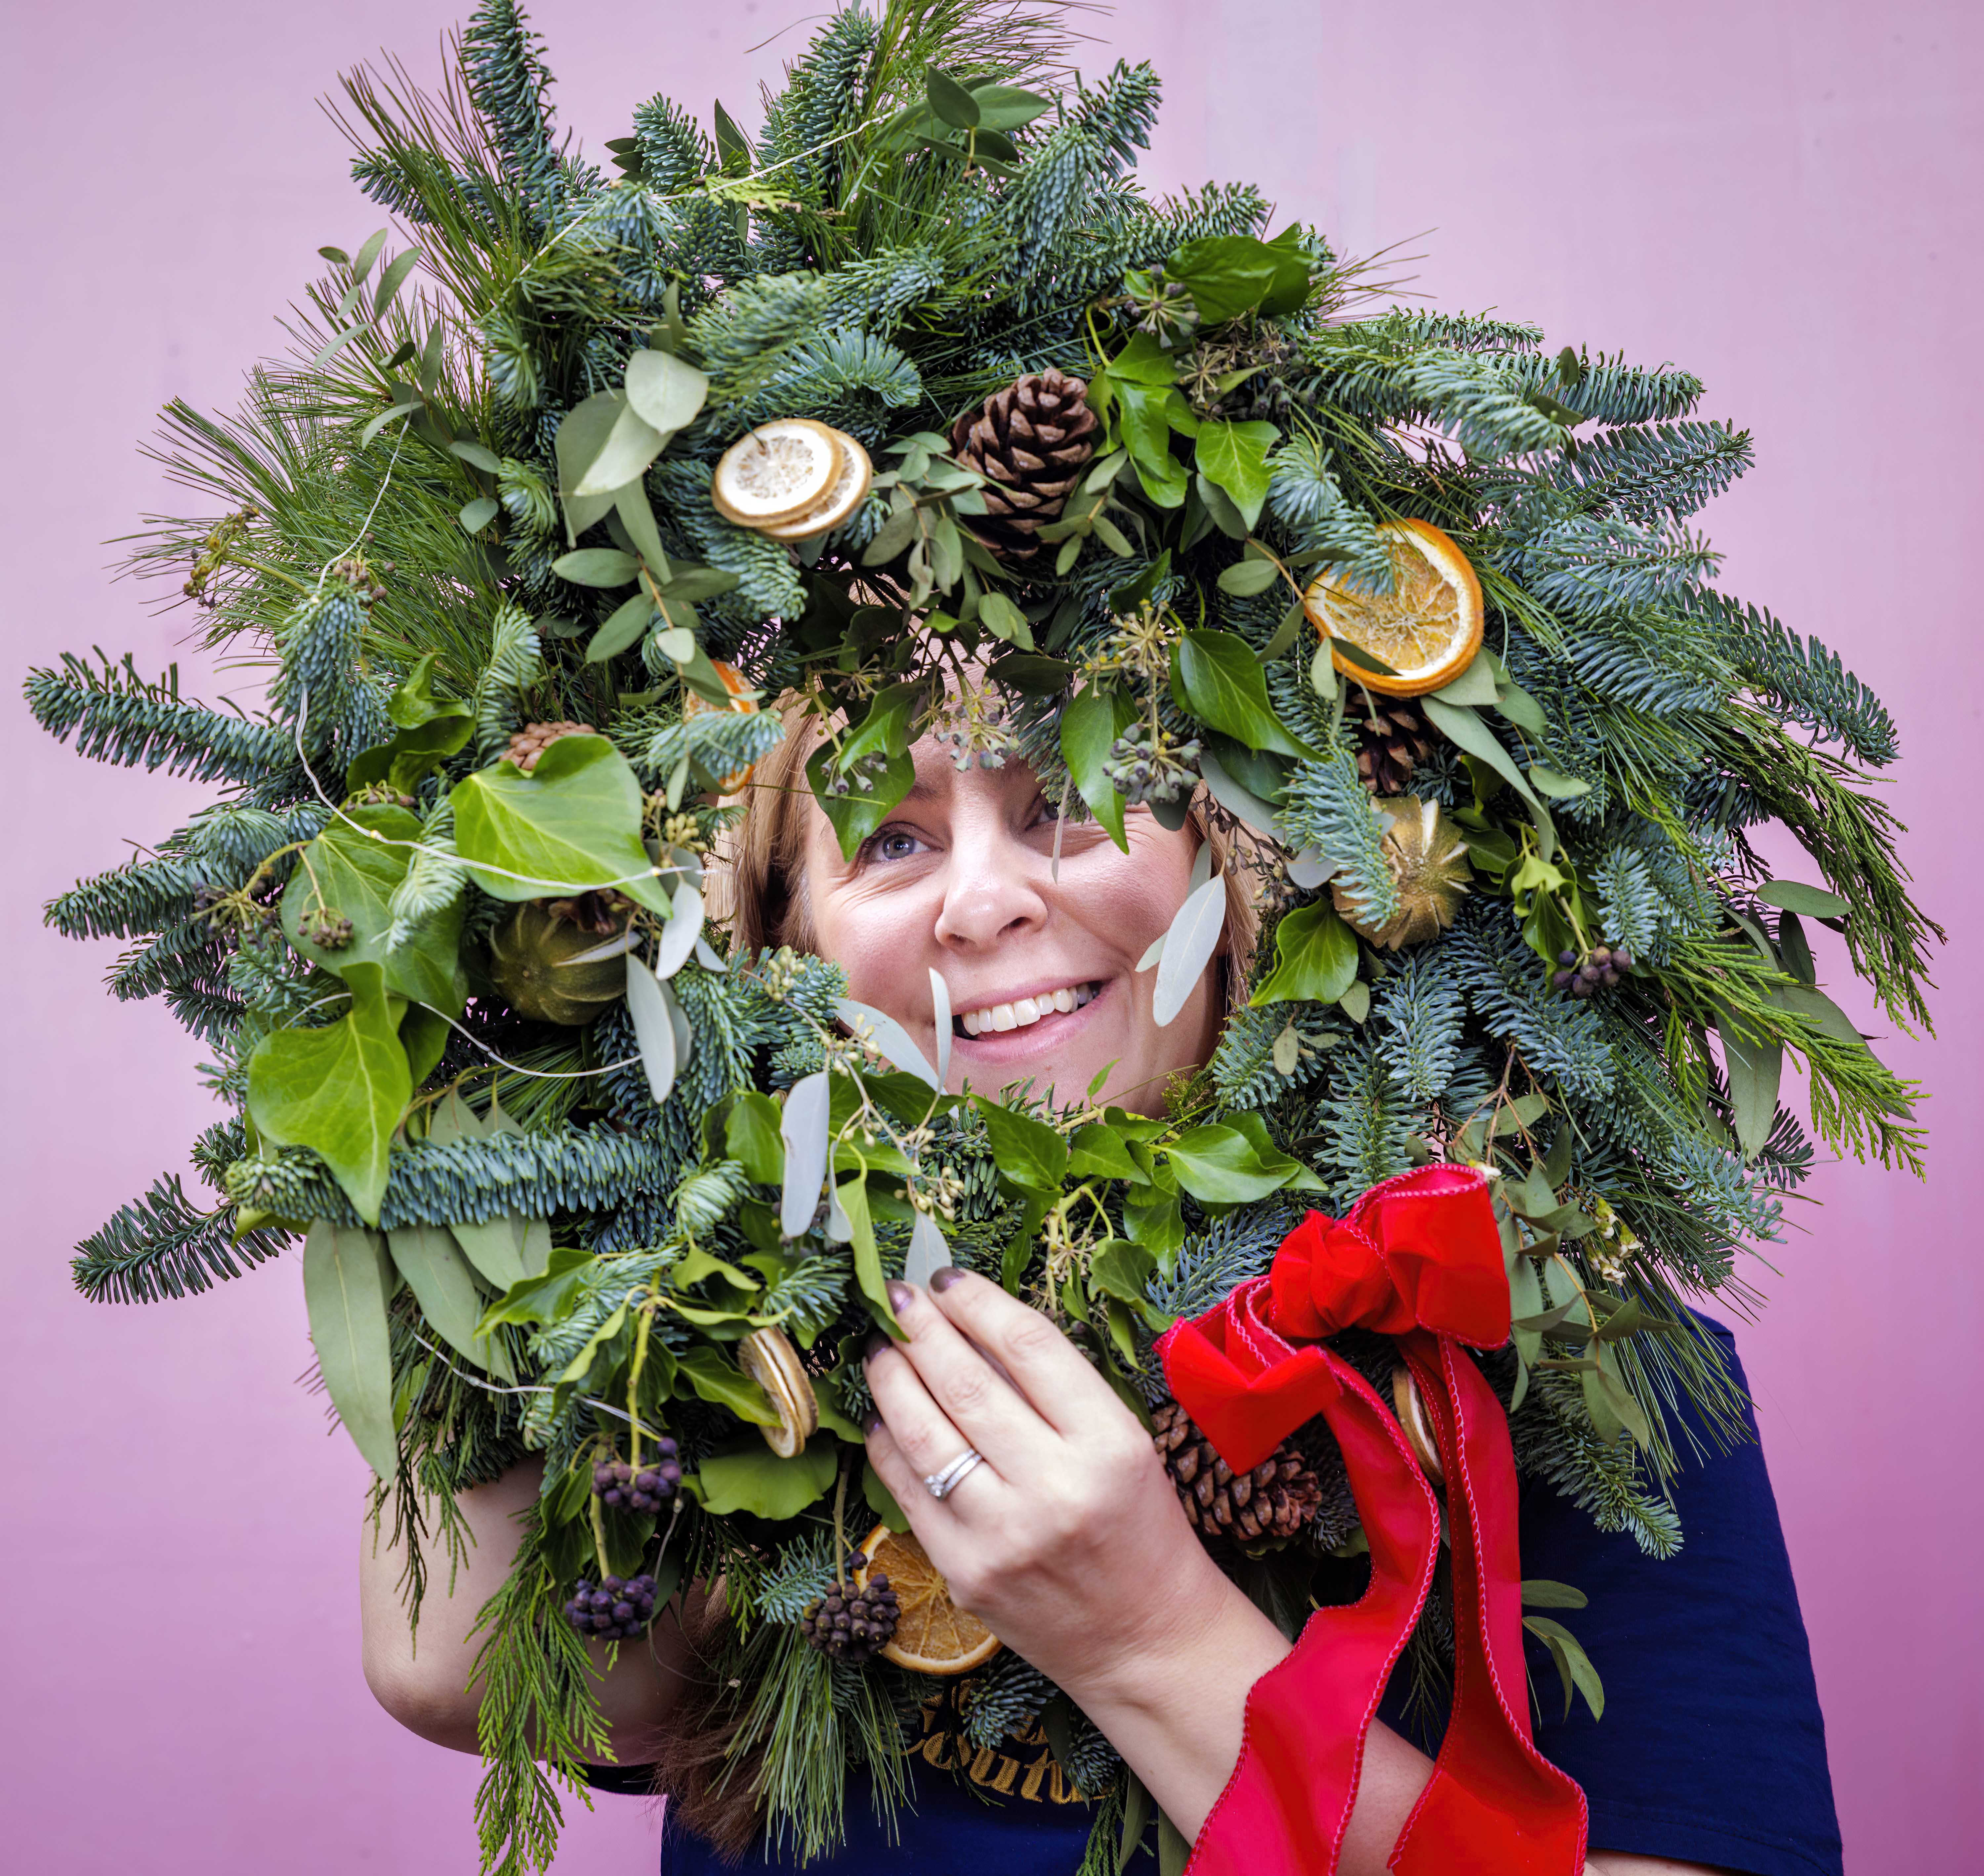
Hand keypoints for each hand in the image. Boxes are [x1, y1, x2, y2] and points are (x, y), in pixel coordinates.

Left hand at [862, 1268, 1286, 1774]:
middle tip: (898, 1297)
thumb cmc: (1139, 1527)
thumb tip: (974, 1324)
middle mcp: (1054, 1487)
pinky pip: (907, 1492)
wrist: (1146, 1639)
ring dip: (892, 1379)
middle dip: (922, 1329)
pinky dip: (887, 1444)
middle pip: (967, 1383)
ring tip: (881, 1347)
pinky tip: (880, 1416)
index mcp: (1108, 1443)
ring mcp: (1002, 1535)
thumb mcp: (1122, 1442)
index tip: (948, 1278)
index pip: (1029, 1347)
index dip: (979, 1303)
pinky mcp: (964, 1573)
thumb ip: (1055, 1389)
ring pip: (925, 1435)